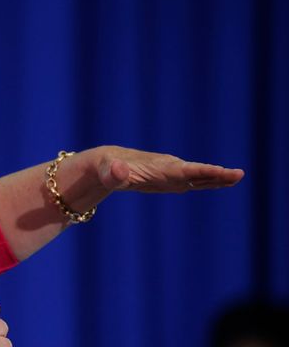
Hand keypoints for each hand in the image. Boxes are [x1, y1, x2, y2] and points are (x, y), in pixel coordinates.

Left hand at [94, 146, 243, 192]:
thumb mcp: (108, 173)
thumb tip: (117, 171)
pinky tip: (221, 183)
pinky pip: (192, 181)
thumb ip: (114, 174)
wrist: (106, 163)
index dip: (204, 172)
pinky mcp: (169, 180)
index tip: (222, 172)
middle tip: (239, 174)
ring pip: (197, 176)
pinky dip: (207, 181)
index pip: (185, 171)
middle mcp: (168, 168)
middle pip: (197, 172)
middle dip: (217, 174)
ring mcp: (171, 174)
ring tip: (237, 177)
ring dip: (217, 178)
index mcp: (158, 168)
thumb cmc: (107, 169)